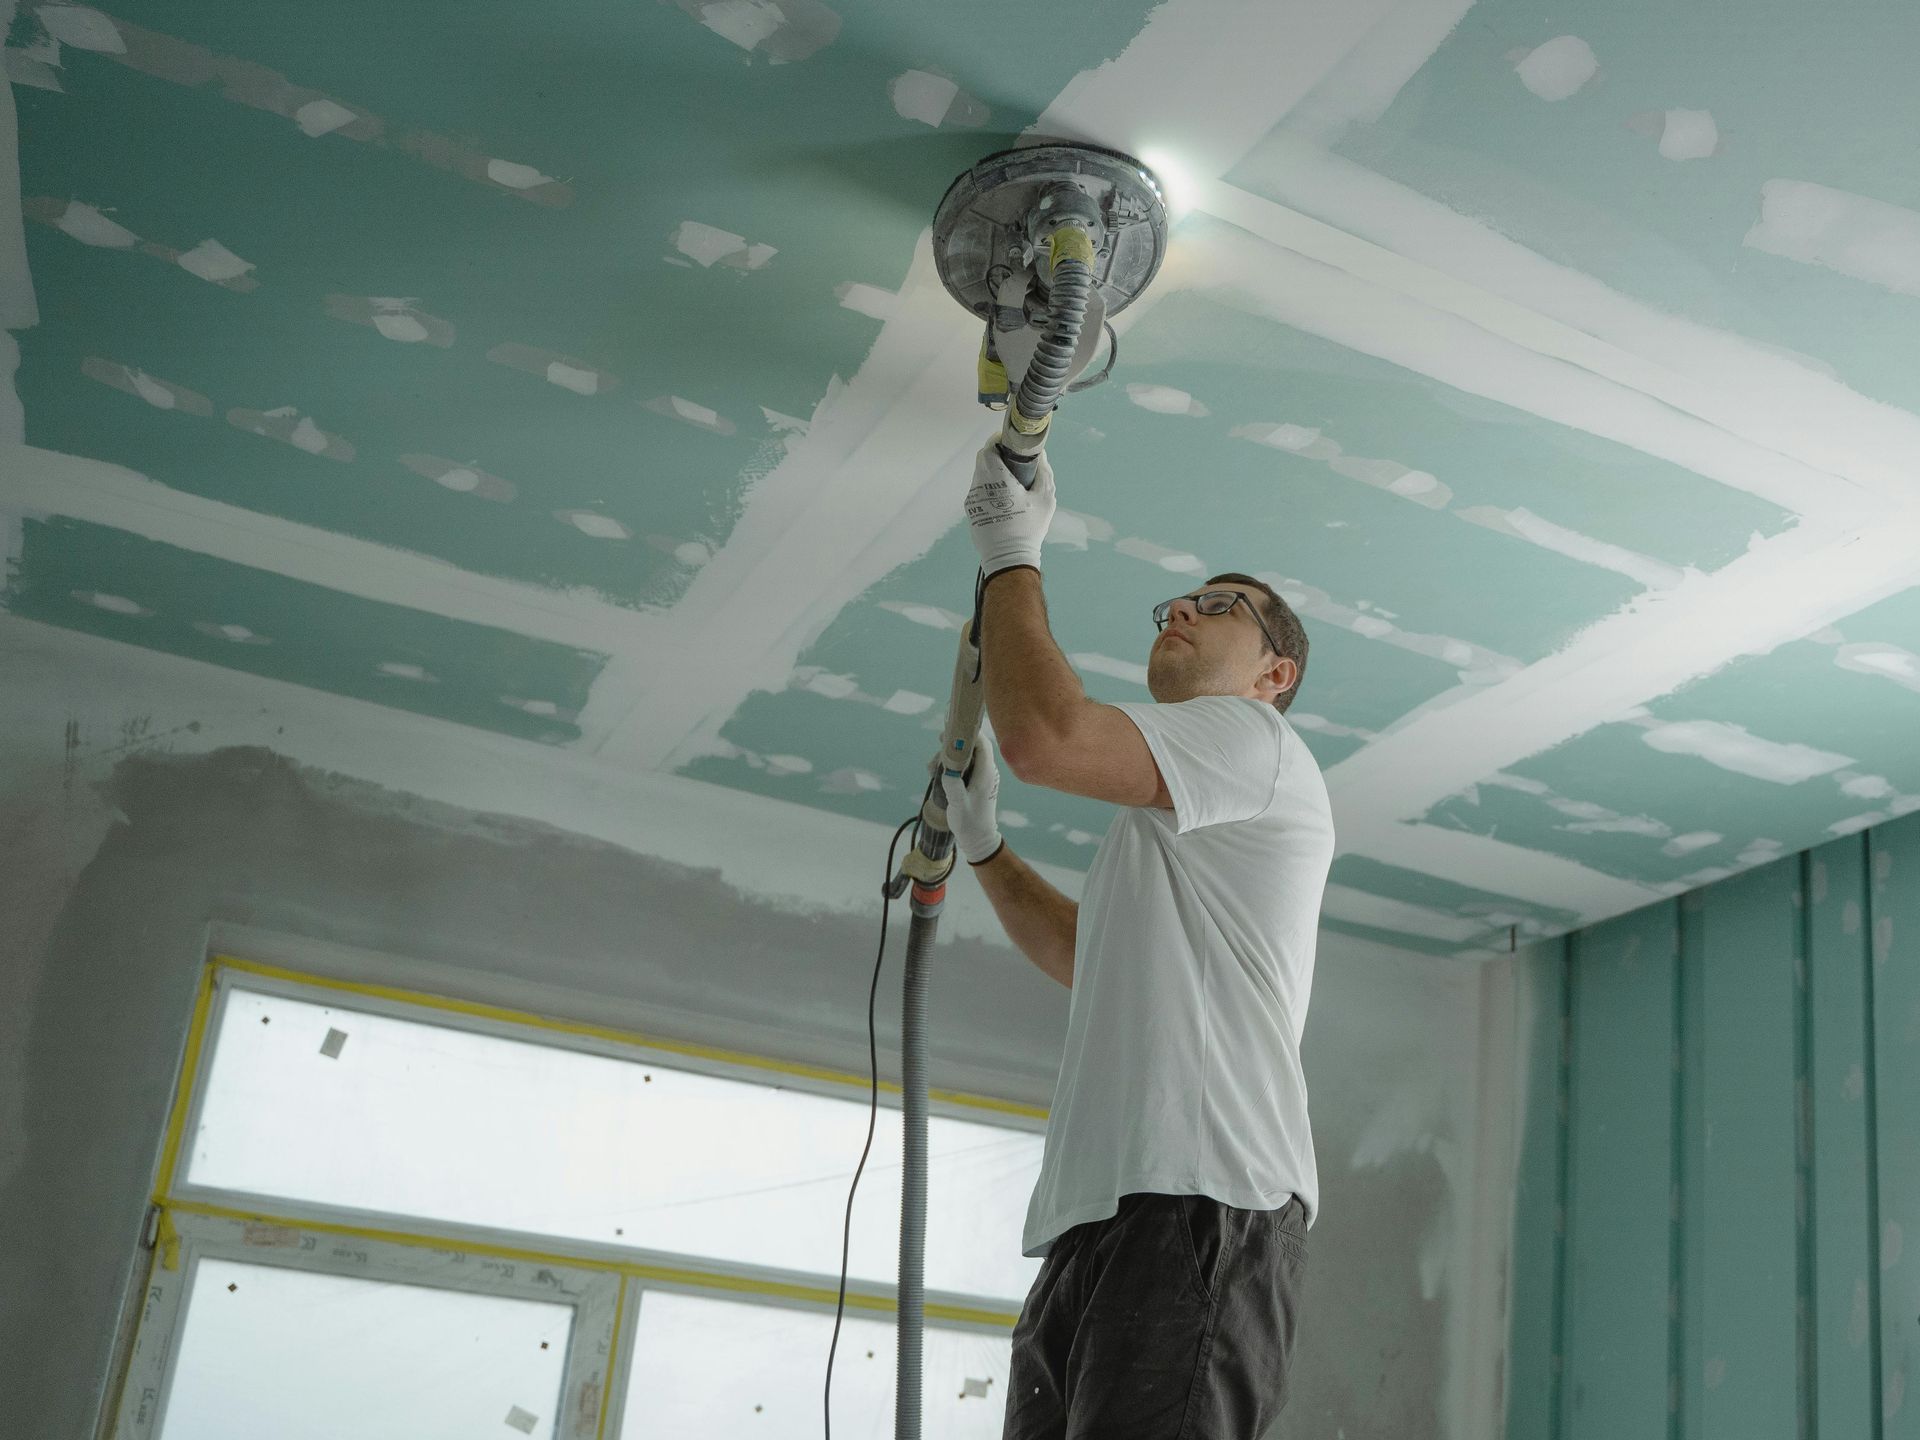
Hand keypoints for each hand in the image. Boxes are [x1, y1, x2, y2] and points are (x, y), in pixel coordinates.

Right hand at [940, 738, 1004, 864]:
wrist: (978, 839)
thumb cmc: (970, 822)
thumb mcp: (959, 805)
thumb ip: (953, 785)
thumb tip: (947, 768)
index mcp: (986, 773)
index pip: (982, 744)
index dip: (968, 733)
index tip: (950, 732)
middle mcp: (986, 772)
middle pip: (971, 748)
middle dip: (952, 747)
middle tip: (937, 753)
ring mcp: (980, 777)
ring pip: (964, 757)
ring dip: (948, 759)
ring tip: (932, 769)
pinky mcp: (974, 782)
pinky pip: (962, 767)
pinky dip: (949, 767)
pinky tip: (936, 775)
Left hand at [964, 441, 1054, 576]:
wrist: (1009, 558)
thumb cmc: (1029, 529)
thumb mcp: (1045, 499)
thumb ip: (1043, 472)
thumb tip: (1040, 455)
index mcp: (996, 480)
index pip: (989, 449)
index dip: (998, 440)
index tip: (1010, 440)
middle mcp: (980, 487)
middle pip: (983, 460)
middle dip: (996, 454)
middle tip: (1013, 458)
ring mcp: (973, 499)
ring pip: (980, 475)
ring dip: (993, 471)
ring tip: (1011, 478)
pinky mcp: (972, 511)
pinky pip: (979, 490)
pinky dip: (990, 486)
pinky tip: (1004, 496)